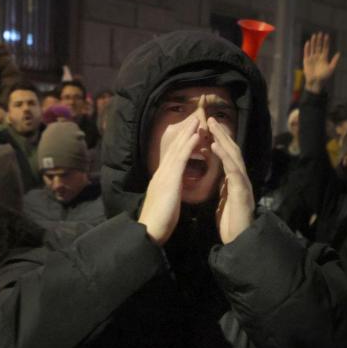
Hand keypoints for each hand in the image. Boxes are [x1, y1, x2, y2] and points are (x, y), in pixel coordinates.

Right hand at [138, 115, 200, 244]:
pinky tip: (196, 136)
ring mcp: (164, 174)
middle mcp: (161, 173)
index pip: (172, 156)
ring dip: (187, 133)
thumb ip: (169, 192)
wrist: (150, 229)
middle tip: (194, 118)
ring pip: (177, 149)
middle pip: (174, 148)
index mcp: (161, 179)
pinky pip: (181, 159)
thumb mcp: (166, 202)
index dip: (181, 143)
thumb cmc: (158, 221)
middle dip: (184, 133)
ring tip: (196, 120)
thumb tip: (172, 188)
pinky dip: (189, 146)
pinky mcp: (170, 179)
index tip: (189, 132)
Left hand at [208, 118, 254, 243]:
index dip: (218, 140)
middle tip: (209, 118)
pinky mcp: (242, 192)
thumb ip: (222, 183)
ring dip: (223, 140)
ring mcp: (243, 184)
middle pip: (232, 151)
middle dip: (221, 134)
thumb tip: (218, 172)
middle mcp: (240, 178)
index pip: (226, 156)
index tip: (206, 127)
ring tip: (213, 126)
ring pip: (235, 157)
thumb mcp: (223, 198)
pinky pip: (233, 171)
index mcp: (233, 180)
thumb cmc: (231, 221)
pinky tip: (216, 147)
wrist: (239, 240)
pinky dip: (225, 157)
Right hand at [302, 32, 339, 93]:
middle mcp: (318, 57)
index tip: (327, 35)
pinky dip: (307, 48)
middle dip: (319, 40)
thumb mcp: (331, 68)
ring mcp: (312, 58)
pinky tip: (308, 42)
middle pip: (319, 46)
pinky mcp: (306, 61)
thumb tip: (339, 53)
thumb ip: (334, 61)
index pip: (325, 48)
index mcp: (324, 58)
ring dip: (314, 42)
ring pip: (313, 48)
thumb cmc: (324, 77)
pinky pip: (306, 53)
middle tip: (320, 33)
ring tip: (314, 35)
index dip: (326, 42)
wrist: (315, 82)